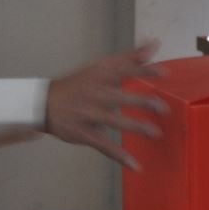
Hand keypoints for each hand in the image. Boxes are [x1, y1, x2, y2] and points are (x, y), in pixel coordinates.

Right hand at [46, 40, 167, 169]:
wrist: (44, 103)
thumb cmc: (79, 84)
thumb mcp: (101, 67)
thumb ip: (131, 58)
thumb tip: (154, 44)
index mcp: (100, 75)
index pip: (124, 70)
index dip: (144, 72)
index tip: (164, 74)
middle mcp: (94, 93)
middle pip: (119, 96)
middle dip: (142, 102)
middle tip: (162, 108)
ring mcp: (88, 114)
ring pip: (113, 121)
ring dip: (134, 127)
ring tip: (155, 133)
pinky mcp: (84, 133)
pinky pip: (104, 145)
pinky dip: (120, 156)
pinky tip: (136, 165)